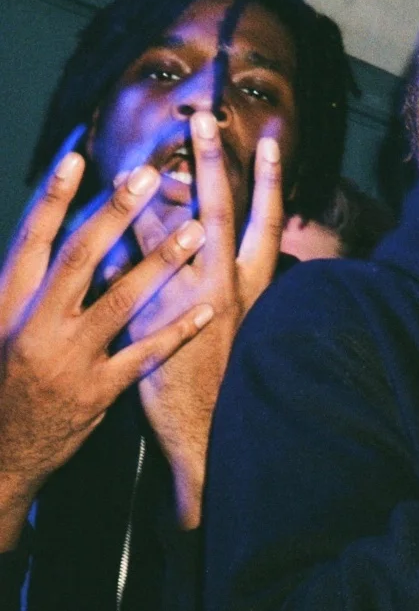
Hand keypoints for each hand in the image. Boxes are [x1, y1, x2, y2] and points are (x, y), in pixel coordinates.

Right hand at [0, 152, 212, 549]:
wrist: (0, 454)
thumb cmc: (3, 377)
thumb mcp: (0, 324)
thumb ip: (29, 280)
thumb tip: (57, 228)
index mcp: (6, 303)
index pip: (30, 237)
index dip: (53, 196)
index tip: (77, 156)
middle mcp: (35, 326)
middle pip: (78, 257)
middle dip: (115, 213)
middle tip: (147, 174)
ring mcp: (68, 360)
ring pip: (119, 302)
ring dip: (160, 262)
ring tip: (195, 227)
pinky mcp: (96, 393)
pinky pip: (143, 355)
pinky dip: (176, 331)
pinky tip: (206, 309)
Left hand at [129, 112, 282, 527]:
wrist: (215, 439)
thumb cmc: (234, 379)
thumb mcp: (246, 323)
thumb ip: (234, 282)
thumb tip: (215, 243)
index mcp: (253, 287)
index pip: (266, 223)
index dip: (268, 181)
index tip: (268, 140)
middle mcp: (226, 290)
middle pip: (220, 214)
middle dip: (212, 165)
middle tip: (203, 120)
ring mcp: (188, 308)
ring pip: (170, 240)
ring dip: (153, 199)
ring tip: (139, 159)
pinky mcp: (153, 329)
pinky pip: (131, 281)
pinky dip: (119, 255)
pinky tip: (101, 226)